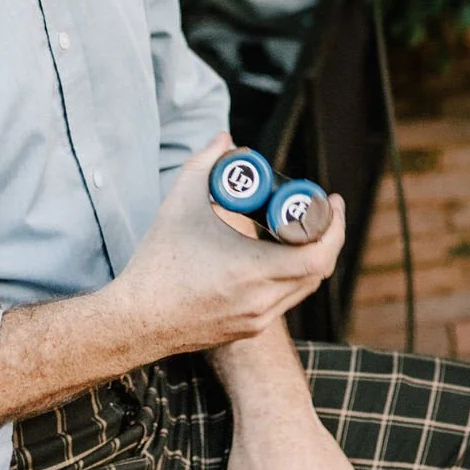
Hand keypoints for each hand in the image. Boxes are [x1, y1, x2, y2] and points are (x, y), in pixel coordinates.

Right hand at [115, 137, 344, 359]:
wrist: (135, 320)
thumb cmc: (157, 263)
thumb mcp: (180, 203)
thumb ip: (205, 162)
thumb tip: (225, 138)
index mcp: (253, 272)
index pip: (319, 255)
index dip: (334, 226)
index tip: (332, 200)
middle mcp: (262, 302)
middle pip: (318, 271)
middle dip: (327, 236)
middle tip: (321, 209)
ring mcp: (256, 321)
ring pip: (302, 288)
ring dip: (309, 258)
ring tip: (300, 229)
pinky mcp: (245, 330)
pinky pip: (282, 301)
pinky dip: (288, 277)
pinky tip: (276, 257)